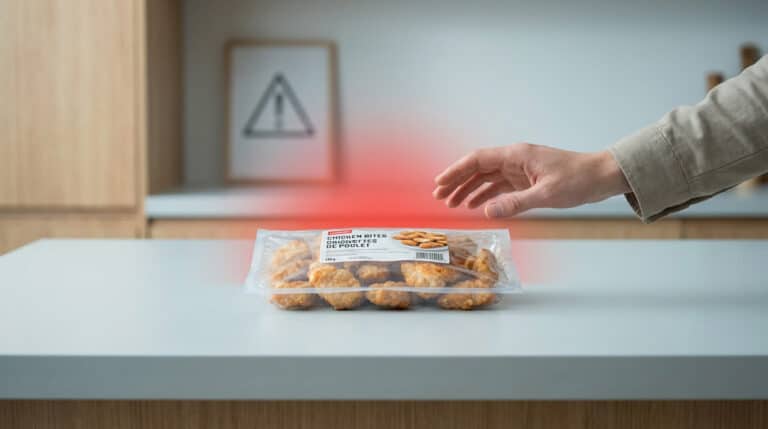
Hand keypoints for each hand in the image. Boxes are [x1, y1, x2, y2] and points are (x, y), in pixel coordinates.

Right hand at [433, 144, 630, 217]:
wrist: (601, 177)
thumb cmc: (578, 180)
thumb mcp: (547, 194)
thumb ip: (515, 203)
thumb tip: (487, 212)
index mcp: (516, 155)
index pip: (477, 160)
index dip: (456, 171)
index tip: (440, 183)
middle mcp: (514, 159)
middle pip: (478, 168)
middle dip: (457, 181)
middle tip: (439, 197)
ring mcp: (520, 169)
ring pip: (486, 178)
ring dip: (469, 190)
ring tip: (452, 205)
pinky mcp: (526, 179)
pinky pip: (499, 186)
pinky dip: (486, 195)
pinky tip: (476, 206)